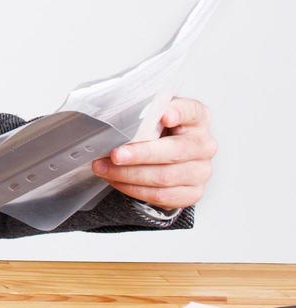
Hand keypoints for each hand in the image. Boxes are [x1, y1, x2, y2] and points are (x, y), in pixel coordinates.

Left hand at [92, 97, 215, 209]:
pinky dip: (134, 189)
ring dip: (129, 174)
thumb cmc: (156, 131)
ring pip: (165, 176)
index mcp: (197, 117)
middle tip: (115, 155)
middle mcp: (203, 144)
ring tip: (104, 168)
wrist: (164, 158)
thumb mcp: (151, 115)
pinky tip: (116, 180)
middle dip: (141, 154)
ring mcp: (201, 171)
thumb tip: (115, 116)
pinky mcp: (192, 193)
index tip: (164, 116)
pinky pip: (161, 195)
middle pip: (176, 150)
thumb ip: (143, 113)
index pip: (192, 111)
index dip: (179, 113)